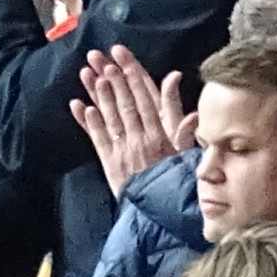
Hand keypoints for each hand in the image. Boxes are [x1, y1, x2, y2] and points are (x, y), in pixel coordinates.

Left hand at [70, 46, 185, 194]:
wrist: (159, 216)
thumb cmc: (176, 185)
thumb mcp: (186, 159)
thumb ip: (186, 134)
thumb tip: (194, 114)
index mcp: (159, 137)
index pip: (145, 102)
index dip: (134, 80)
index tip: (124, 62)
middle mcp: (139, 140)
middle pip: (125, 105)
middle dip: (114, 80)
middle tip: (102, 59)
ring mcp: (123, 151)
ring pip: (110, 117)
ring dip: (99, 95)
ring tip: (90, 75)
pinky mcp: (110, 163)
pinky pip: (98, 139)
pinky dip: (89, 122)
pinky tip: (81, 106)